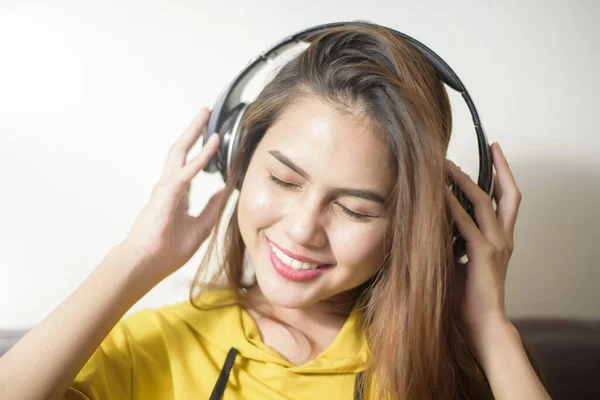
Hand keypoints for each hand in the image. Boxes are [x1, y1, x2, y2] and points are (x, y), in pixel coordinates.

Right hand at [122, 107, 224, 282]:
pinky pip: (186, 171)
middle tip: (205, 114)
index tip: (215, 139)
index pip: (191, 167)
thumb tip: (226, 191)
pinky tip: (212, 145)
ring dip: (193, 134)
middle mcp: (169, 186)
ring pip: (180, 153)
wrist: (146, 264)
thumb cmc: (167, 249)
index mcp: (177, 195)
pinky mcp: (167, 194)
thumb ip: (213, 207)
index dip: (203, 153)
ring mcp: (166, 188)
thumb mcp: (201, 226)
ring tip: (204, 117)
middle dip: (193, 131)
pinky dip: (200, 157)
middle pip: (182, 151)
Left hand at [445, 142, 521, 355]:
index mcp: (501, 239)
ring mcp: (495, 244)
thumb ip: (455, 241)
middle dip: (499, 166)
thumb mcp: (462, 261)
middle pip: (507, 193)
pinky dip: (450, 204)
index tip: (495, 155)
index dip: (503, 176)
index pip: (506, 200)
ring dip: (463, 179)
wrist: (482, 324)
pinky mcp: (482, 253)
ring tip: (446, 163)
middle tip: (490, 145)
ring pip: (482, 200)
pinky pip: (464, 222)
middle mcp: (503, 237)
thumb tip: (434, 225)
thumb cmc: (468, 297)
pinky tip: (436, 192)